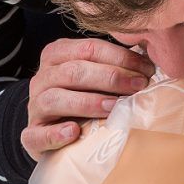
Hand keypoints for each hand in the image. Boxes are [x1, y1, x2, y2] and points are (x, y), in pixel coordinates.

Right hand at [21, 38, 154, 160]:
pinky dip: (55, 133)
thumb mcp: (96, 78)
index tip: (148, 69)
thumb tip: (152, 64)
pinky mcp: (31, 135)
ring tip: (114, 107)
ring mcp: (35, 106)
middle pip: (75, 72)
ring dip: (88, 102)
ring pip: (56, 98)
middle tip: (139, 86)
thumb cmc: (84, 100)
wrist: (54, 133)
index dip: (121, 58)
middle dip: (111, 77)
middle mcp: (43, 78)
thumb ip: (116, 67)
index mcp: (59, 55)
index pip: (90, 49)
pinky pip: (37, 134)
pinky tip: (74, 132)